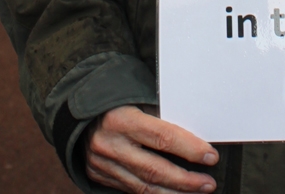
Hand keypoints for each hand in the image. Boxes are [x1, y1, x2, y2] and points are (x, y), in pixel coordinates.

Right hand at [85, 105, 218, 192]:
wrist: (74, 113)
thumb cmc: (113, 102)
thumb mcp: (135, 100)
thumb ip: (159, 118)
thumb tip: (194, 136)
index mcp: (121, 119)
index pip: (163, 137)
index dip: (190, 149)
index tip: (210, 156)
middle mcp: (110, 144)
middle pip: (155, 170)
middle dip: (186, 180)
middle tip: (208, 183)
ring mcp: (102, 164)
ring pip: (144, 187)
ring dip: (175, 192)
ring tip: (197, 191)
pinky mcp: (99, 176)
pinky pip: (132, 190)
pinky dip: (155, 193)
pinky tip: (173, 193)